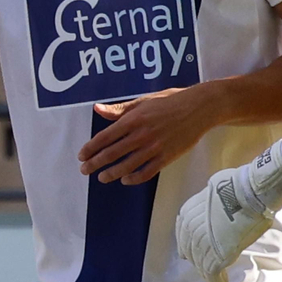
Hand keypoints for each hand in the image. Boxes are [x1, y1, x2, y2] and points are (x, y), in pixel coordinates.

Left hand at [78, 86, 217, 184]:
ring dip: (111, 173)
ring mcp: (155, 147)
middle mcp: (141, 135)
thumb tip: (97, 109)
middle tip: (84, 170)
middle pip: (112, 153)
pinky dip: (134, 178)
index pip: (105, 137)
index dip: (91, 148)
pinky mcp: (167, 157)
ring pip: (127, 165)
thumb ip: (118, 109)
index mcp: (133, 120)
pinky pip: (147, 172)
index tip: (81, 155)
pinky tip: (125, 180)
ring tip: (102, 177)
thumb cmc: (170, 102)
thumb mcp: (142, 101)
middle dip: (95, 163)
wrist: (199, 108)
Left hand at [176, 136, 281, 281]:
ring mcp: (205, 241)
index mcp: (190, 210)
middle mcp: (193, 227)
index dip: (185, 243)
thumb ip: (212, 196)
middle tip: (202, 268)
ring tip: (214, 281)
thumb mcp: (216, 186)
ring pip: (201, 263)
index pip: (183, 231)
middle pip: (190, 249)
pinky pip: (212, 273)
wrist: (253, 191)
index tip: (186, 253)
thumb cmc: (242, 184)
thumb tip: (217, 188)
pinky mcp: (218, 254)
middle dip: (196, 259)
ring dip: (207, 273)